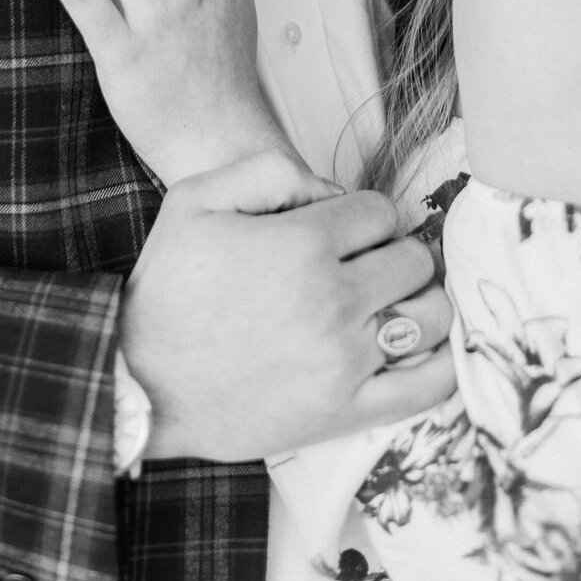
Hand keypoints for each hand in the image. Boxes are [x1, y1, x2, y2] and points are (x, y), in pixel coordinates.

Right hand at [120, 150, 457, 461]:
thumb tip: (331, 189)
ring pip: (432, 316)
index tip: (342, 231)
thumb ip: (270, 169)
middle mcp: (333, 300)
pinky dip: (441, 363)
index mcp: (302, 244)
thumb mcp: (196, 197)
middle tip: (364, 266)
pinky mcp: (346, 411)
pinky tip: (418, 349)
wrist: (140, 382)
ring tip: (387, 305)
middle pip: (414, 259)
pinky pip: (429, 385)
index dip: (363, 215)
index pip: (381, 212)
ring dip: (418, 302)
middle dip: (393, 253)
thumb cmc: (168, 287)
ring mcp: (344, 360)